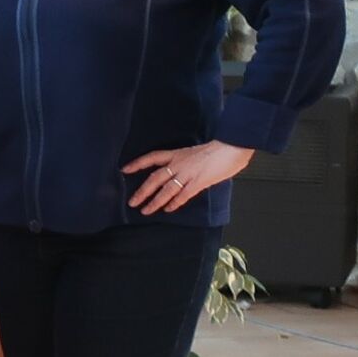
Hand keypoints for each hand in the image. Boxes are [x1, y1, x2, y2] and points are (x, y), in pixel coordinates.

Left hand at [123, 140, 255, 215]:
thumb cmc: (218, 149)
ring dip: (155, 201)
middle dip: (142, 191)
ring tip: (146, 210)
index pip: (152, 157)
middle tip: (132, 202)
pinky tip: (168, 209)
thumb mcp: (196, 152)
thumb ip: (187, 163)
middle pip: (155, 178)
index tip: (125, 169)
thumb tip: (183, 174)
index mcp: (177, 154)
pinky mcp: (199, 182)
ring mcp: (188, 173)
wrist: (232, 146)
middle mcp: (179, 163)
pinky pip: (183, 195)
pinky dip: (175, 203)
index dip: (138, 163)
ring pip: (166, 189)